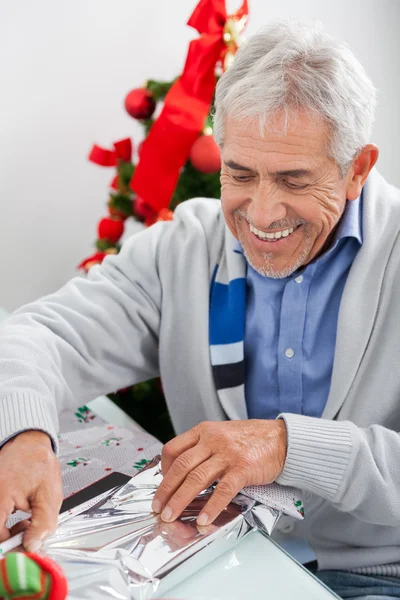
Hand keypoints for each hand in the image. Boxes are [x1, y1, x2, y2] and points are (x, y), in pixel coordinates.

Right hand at [0, 430, 62, 551]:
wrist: (29, 443)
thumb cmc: (38, 463)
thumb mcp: (49, 494)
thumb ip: (43, 523)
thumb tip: (33, 545)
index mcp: (0, 498)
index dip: (12, 547)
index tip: (27, 546)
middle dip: (12, 539)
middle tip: (30, 532)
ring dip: (9, 532)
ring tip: (27, 521)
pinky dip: (6, 523)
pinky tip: (20, 515)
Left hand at [152, 419, 286, 526]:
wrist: (281, 438)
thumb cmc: (250, 439)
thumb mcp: (221, 433)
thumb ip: (203, 447)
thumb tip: (183, 471)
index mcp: (204, 431)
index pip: (173, 448)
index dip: (163, 469)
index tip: (162, 484)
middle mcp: (213, 440)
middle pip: (181, 466)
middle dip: (166, 489)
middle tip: (158, 507)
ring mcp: (228, 454)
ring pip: (197, 478)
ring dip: (180, 499)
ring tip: (171, 516)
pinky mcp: (243, 468)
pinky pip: (223, 489)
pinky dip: (211, 506)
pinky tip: (203, 519)